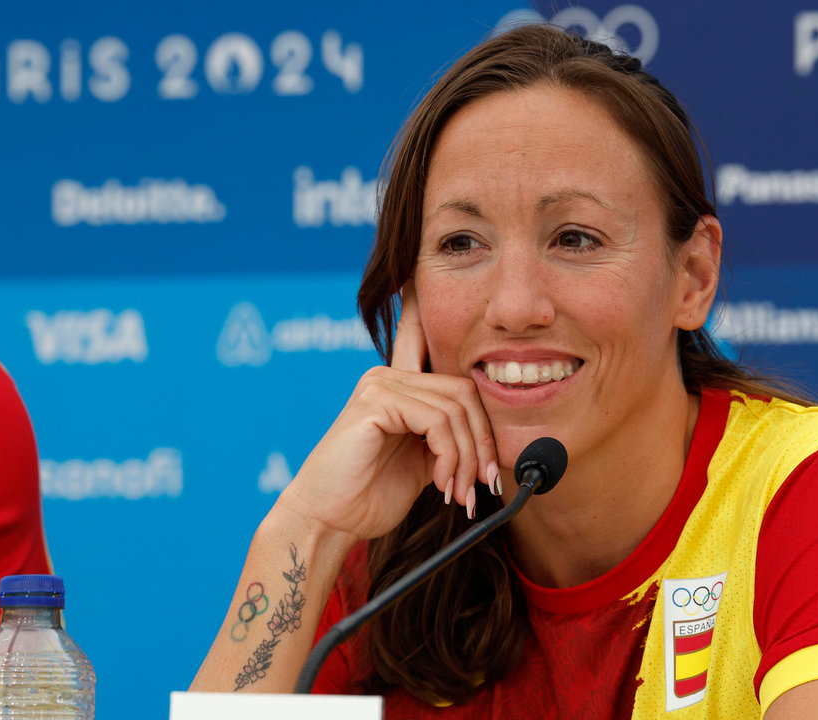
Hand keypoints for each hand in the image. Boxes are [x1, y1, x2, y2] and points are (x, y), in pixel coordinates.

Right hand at [279, 281, 499, 541]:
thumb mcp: (420, 462)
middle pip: (465, 389)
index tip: (414, 276)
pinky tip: (440, 481)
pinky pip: (437, 421)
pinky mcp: (376, 401)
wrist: (329, 520)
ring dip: (468, 458)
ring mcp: (381, 384)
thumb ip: (445, 439)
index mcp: (397, 386)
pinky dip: (450, 456)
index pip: (418, 337)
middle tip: (485, 481)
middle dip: (483, 440)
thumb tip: (487, 445)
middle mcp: (388, 376)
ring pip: (456, 409)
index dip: (419, 304)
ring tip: (460, 491)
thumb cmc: (370, 495)